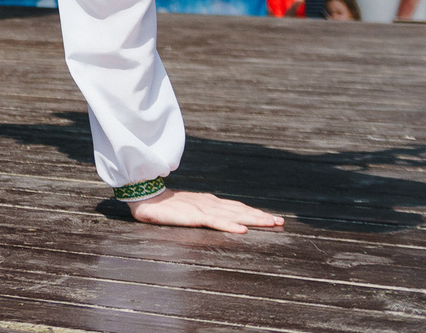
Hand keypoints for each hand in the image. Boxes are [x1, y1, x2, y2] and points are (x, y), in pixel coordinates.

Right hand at [126, 189, 283, 233]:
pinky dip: (229, 225)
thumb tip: (221, 217)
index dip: (256, 213)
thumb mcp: (189, 208)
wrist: (144, 195)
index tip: (274, 220)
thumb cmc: (165, 205)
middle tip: (280, 222)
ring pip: (233, 215)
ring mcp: (202, 209)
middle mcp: (210, 203)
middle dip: (261, 217)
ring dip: (253, 220)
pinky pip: (214, 222)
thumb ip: (204, 212)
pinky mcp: (193, 216)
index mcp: (210, 202)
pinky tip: (242, 230)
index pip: (237, 208)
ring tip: (270, 224)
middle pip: (240, 210)